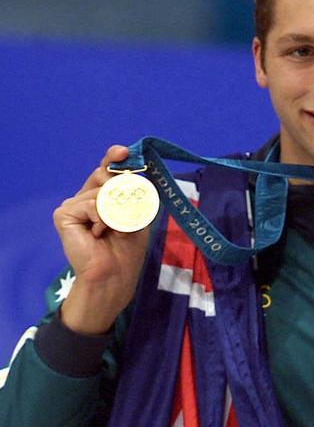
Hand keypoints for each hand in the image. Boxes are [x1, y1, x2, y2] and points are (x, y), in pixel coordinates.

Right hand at [53, 145, 151, 333]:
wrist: (114, 274)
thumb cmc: (126, 250)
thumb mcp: (136, 217)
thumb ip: (133, 195)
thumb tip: (133, 173)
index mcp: (101, 197)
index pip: (106, 170)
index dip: (113, 159)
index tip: (123, 151)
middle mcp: (84, 197)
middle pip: (103, 175)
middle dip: (120, 191)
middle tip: (124, 216)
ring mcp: (72, 205)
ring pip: (100, 191)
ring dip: (114, 213)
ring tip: (110, 233)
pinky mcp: (63, 214)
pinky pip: (90, 204)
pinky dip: (101, 219)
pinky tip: (97, 234)